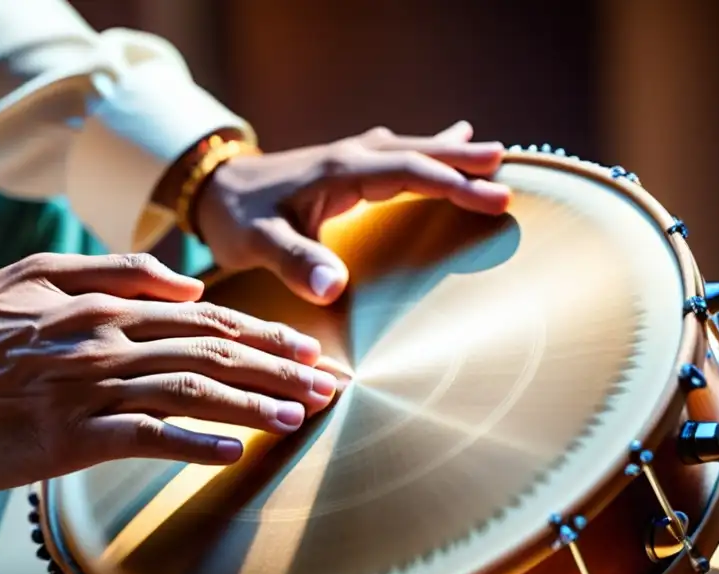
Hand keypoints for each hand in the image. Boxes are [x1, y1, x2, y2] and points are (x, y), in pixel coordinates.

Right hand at [0, 253, 336, 493]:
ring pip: (192, 390)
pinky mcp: (70, 438)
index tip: (308, 350)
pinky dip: (196, 443)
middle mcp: (104, 340)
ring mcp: (89, 389)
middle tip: (330, 385)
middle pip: (212, 351)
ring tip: (302, 418)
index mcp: (99, 303)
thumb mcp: (28, 276)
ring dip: (254, 405)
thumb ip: (112, 271)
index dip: (262, 334)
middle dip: (278, 368)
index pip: (203, 317)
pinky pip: (147, 438)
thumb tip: (185, 282)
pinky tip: (236, 453)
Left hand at [195, 121, 510, 304]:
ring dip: (449, 153)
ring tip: (491, 154)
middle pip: (416, 153)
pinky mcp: (343, 170)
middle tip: (507, 171)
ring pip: (409, 150)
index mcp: (338, 174)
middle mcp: (348, 159)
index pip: (406, 172)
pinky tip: (447, 140)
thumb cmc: (234, 218)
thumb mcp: (256, 243)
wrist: (210, 189)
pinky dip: (425, 152)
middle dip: (462, 162)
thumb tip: (334, 287)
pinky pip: (395, 155)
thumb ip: (294, 261)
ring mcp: (347, 161)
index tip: (493, 198)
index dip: (451, 184)